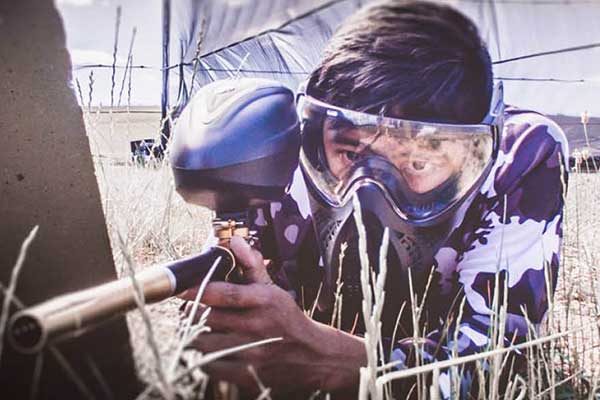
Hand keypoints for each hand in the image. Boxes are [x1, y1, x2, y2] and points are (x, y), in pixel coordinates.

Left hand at [180, 236, 366, 394]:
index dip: (197, 290)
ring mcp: (251, 353)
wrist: (311, 355)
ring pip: (203, 343)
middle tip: (188, 309)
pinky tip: (207, 349)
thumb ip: (251, 265)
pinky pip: (210, 366)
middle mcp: (256, 326)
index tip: (181, 289)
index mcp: (263, 300)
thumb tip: (235, 241)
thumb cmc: (286, 318)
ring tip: (196, 328)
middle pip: (207, 318)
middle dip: (191, 312)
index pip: (224, 294)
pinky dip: (202, 357)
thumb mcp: (273, 289)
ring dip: (193, 334)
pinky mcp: (246, 375)